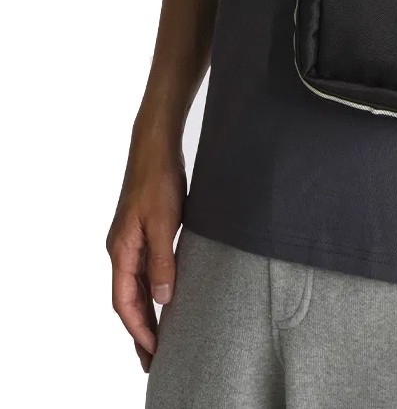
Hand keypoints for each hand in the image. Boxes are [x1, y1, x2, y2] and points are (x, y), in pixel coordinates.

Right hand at [105, 134, 185, 372]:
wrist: (156, 146)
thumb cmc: (158, 180)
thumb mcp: (163, 221)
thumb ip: (162, 259)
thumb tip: (162, 298)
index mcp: (121, 250)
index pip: (124, 301)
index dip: (138, 328)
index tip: (152, 352)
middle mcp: (122, 249)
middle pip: (127, 298)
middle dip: (139, 329)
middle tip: (153, 359)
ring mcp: (132, 240)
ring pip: (136, 285)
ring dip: (147, 312)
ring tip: (159, 339)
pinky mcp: (145, 231)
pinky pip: (145, 270)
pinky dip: (153, 289)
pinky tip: (165, 298)